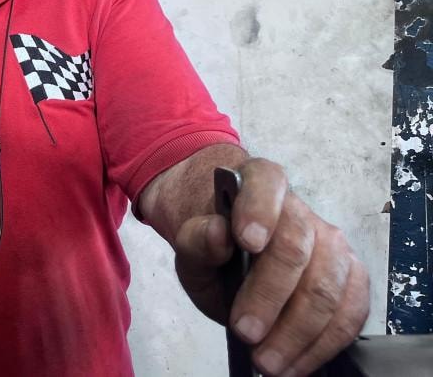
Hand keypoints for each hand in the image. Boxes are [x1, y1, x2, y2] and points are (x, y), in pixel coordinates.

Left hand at [172, 158, 368, 375]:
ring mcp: (332, 244)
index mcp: (260, 183)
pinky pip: (351, 312)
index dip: (260, 211)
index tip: (246, 242)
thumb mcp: (190, 242)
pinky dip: (323, 344)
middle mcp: (301, 210)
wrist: (232, 251)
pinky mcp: (351, 277)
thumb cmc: (213, 244)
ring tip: (267, 361)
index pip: (266, 184)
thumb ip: (196, 238)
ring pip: (328, 287)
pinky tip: (295, 363)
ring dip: (297, 332)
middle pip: (296, 249)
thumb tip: (217, 233)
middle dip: (270, 297)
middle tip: (245, 332)